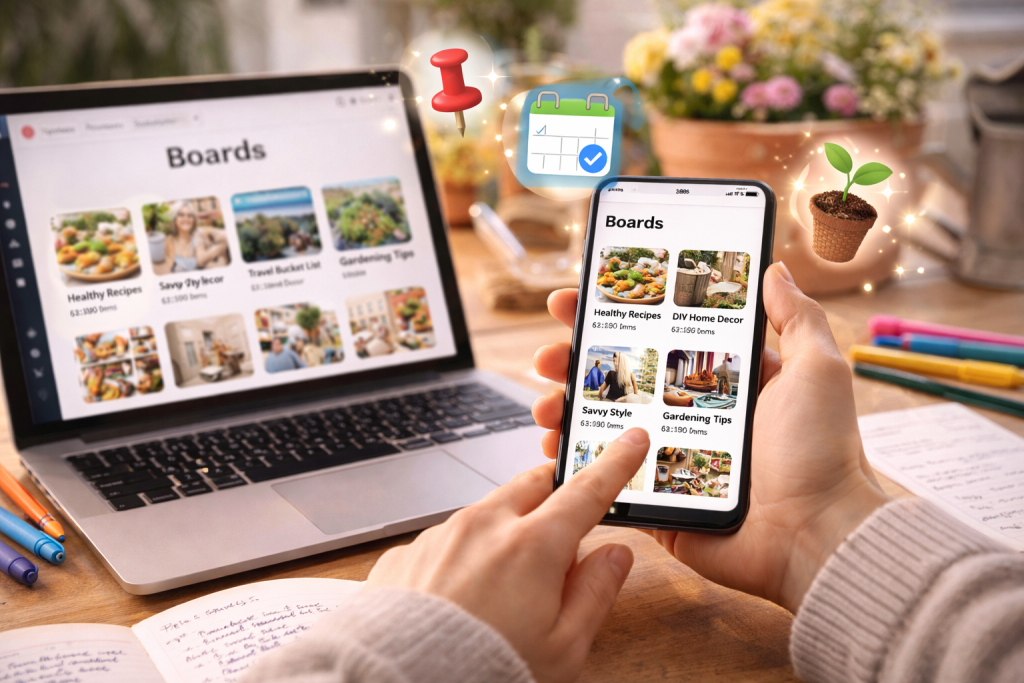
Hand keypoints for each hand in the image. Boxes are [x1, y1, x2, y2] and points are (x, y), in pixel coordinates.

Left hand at [365, 428, 650, 682]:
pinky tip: (462, 596)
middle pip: (533, 485)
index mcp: (532, 546)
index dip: (614, 463)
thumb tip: (615, 556)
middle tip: (564, 527)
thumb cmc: (482, 675)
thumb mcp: (563, 648)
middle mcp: (484, 526)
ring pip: (488, 512)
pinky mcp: (407, 553)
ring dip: (507, 528)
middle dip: (555, 493)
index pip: (587, 490)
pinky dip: (465, 554)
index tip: (629, 441)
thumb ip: (594, 593)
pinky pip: (448, 538)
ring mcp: (440, 535)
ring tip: (505, 585)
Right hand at [532, 263, 889, 612]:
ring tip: (546, 404)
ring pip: (604, 425)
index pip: (657, 337)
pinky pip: (605, 477)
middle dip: (576, 361)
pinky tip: (556, 446)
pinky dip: (576, 461)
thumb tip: (774, 270)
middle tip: (548, 354)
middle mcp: (690, 414)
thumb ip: (794, 318)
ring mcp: (668, 457)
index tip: (579, 299)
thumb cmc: (819, 452)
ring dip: (567, 408)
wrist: (815, 536)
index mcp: (721, 381)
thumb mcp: (816, 370)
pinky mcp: (657, 499)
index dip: (616, 316)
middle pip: (620, 379)